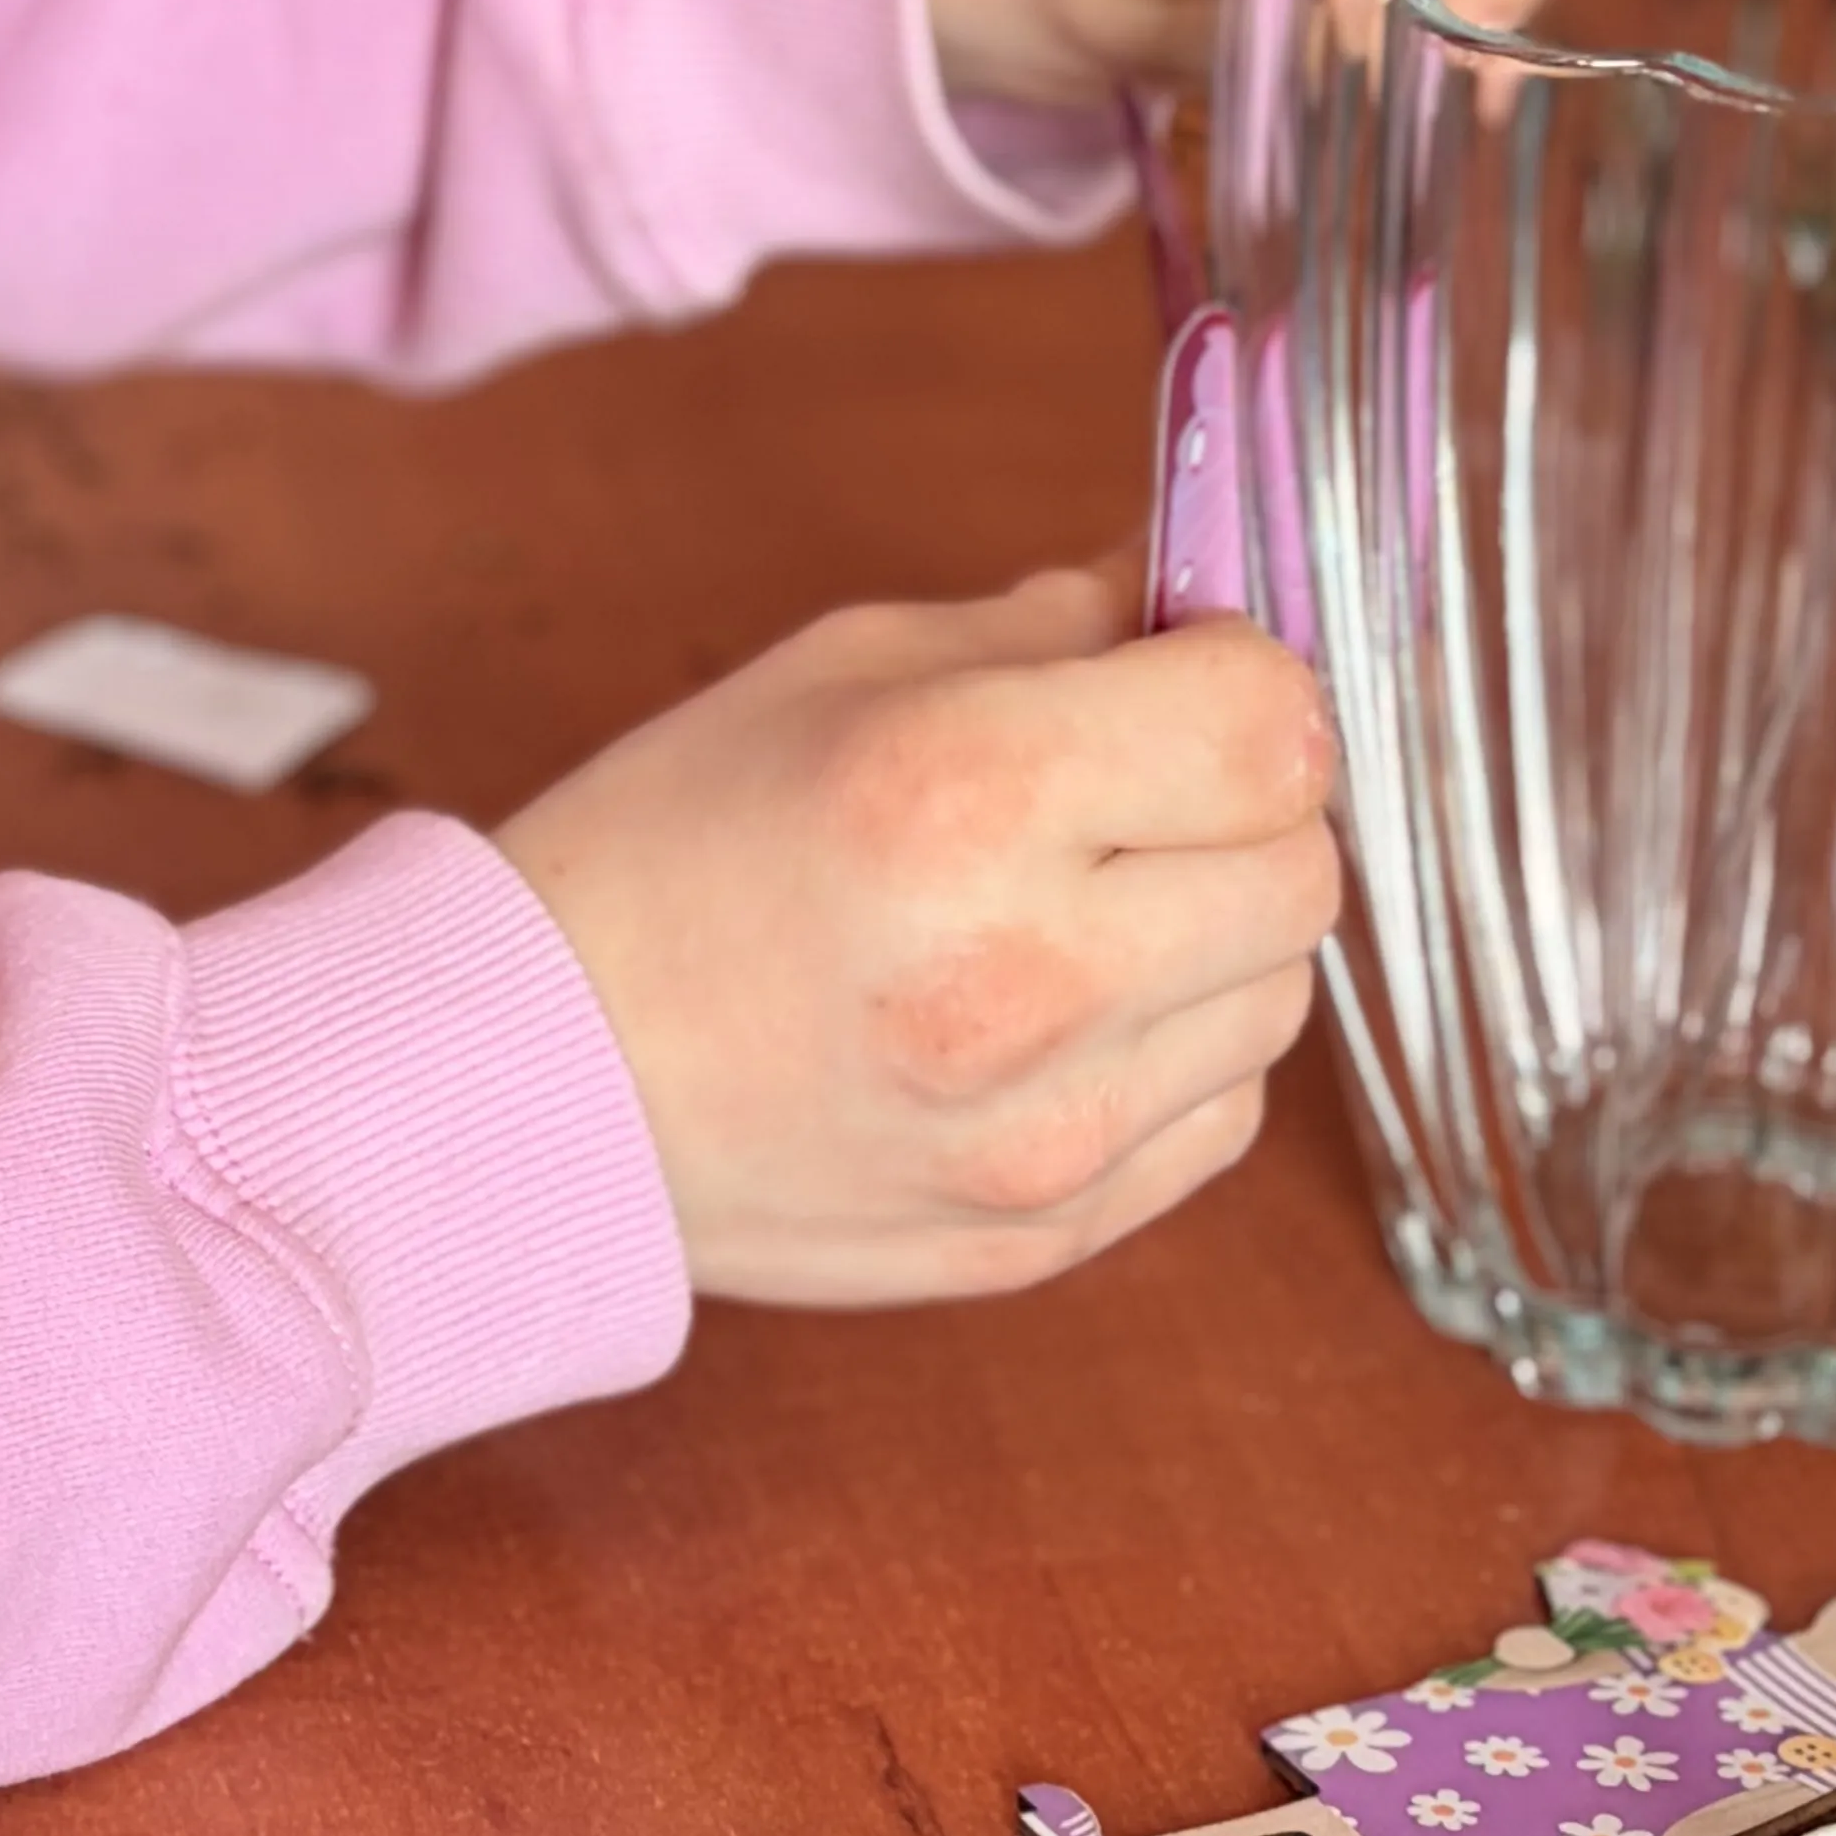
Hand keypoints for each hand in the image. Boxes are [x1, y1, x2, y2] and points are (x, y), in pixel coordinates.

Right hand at [498, 562, 1338, 1307]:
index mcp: (969, 794)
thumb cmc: (665, 853)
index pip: (1270, 722)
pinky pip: (1220, 1115)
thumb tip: (1196, 601)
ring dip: (1213, 933)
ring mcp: (1049, 1130)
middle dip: (1238, 805)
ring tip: (1074, 911)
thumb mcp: (838, 674)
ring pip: (1281, 996)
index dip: (1243, 677)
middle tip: (1131, 791)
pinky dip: (1174, 1052)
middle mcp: (1032, 974)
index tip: (1182, 675)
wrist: (532, 1083)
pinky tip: (1057, 1019)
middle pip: (1304, 863)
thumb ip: (1048, 628)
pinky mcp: (1050, 1234)